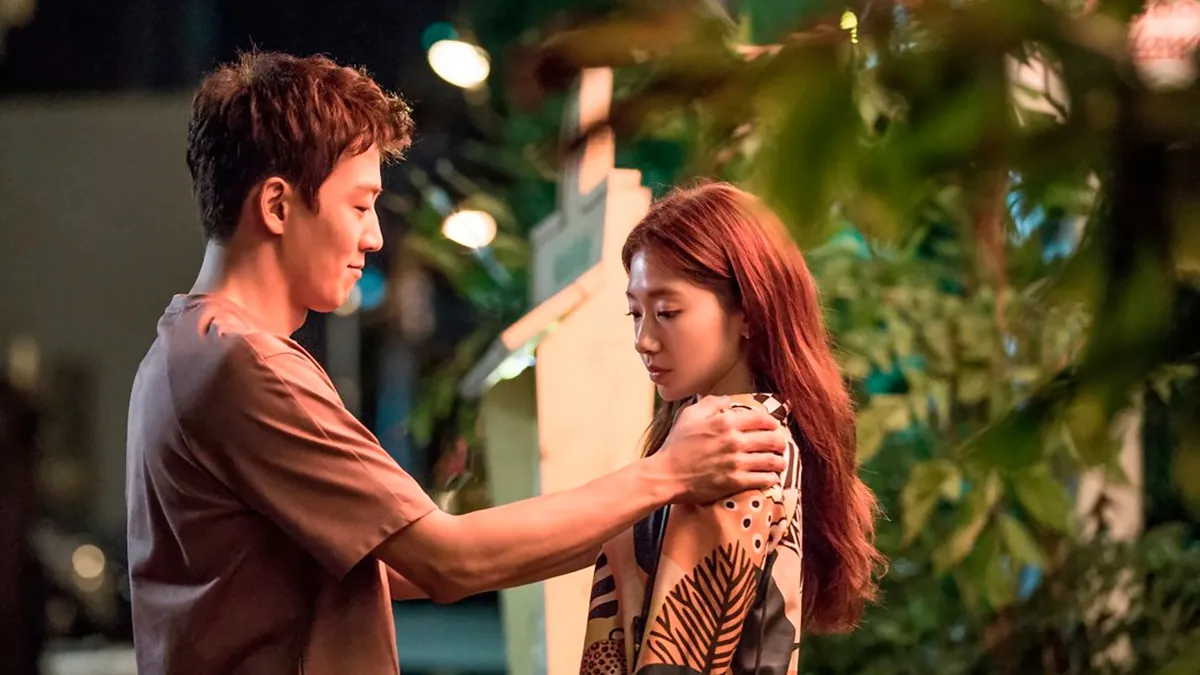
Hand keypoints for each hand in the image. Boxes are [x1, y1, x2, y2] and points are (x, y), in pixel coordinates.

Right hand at [653, 395, 788, 504]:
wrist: (666, 474)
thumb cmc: (676, 444)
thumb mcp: (689, 414)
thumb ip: (710, 403)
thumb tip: (727, 400)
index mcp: (726, 422)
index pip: (761, 419)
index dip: (772, 422)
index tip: (774, 426)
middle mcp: (735, 441)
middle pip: (772, 439)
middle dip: (780, 442)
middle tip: (781, 445)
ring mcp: (737, 462)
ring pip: (772, 460)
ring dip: (780, 461)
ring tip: (780, 463)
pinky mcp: (736, 481)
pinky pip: (764, 479)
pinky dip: (771, 478)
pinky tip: (771, 477)